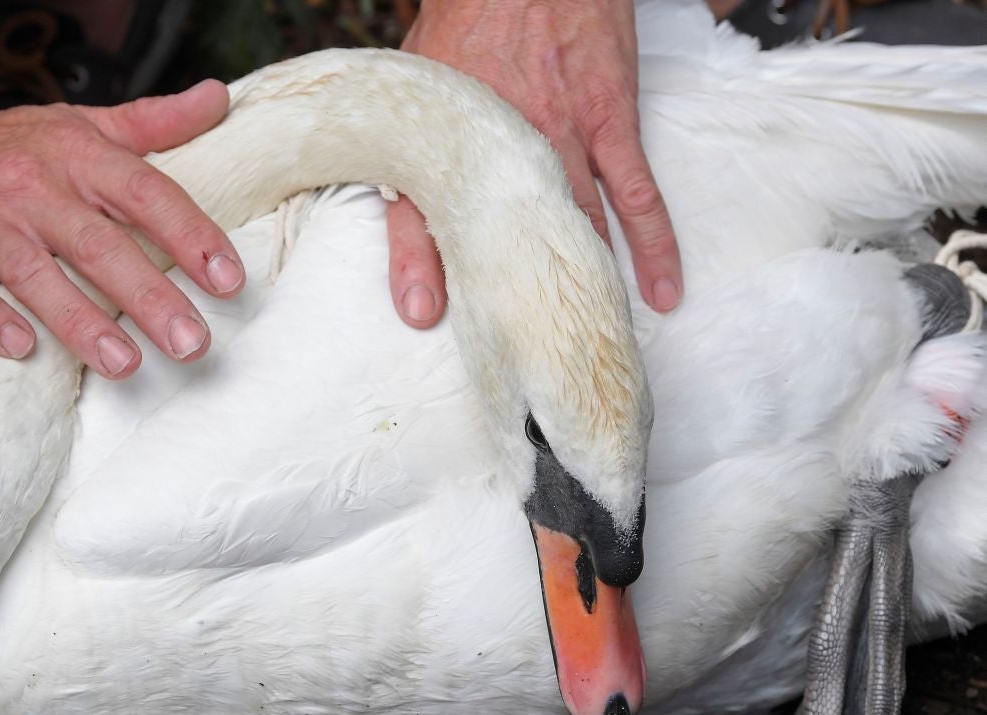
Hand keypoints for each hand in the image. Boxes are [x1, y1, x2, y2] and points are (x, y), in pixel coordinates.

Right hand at [0, 81, 245, 377]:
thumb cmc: (0, 150)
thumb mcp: (77, 126)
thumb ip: (151, 123)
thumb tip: (219, 99)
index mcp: (75, 155)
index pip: (145, 193)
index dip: (191, 235)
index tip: (229, 280)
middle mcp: (30, 188)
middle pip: (98, 244)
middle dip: (149, 296)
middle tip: (192, 342)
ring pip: (35, 274)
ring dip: (81, 321)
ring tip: (126, 364)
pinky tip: (23, 348)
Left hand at [388, 0, 683, 325]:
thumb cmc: (468, 22)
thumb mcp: (414, 86)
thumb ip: (398, 153)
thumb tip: (381, 209)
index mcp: (443, 134)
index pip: (420, 209)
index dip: (419, 266)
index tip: (422, 316)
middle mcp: (501, 145)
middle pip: (504, 236)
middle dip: (515, 298)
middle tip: (528, 354)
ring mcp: (562, 136)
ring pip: (575, 229)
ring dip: (584, 288)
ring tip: (592, 342)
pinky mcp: (610, 120)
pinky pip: (637, 194)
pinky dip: (652, 244)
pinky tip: (662, 290)